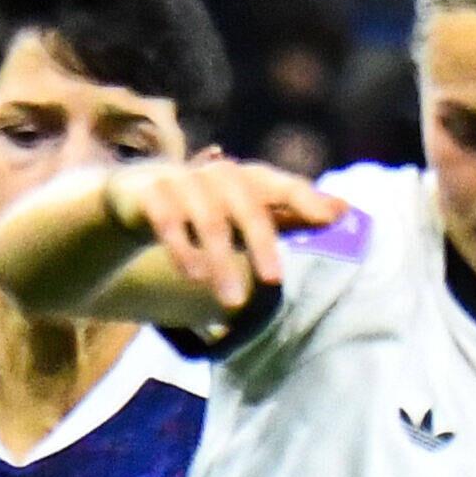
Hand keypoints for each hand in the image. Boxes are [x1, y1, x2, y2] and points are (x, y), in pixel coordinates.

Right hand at [103, 156, 339, 315]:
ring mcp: (181, 181)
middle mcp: (216, 175)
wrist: (131, 197)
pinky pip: (166, 220)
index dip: (306, 197)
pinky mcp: (148, 194)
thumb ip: (287, 213)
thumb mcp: (243, 212)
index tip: (336, 217)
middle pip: (245, 202)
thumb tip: (344, 212)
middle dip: (261, 241)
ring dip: (220, 259)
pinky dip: (181, 247)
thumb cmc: (201, 207)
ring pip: (208, 218)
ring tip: (232, 301)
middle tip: (275, 281)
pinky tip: (192, 275)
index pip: (279, 183)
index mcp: (244, 178)